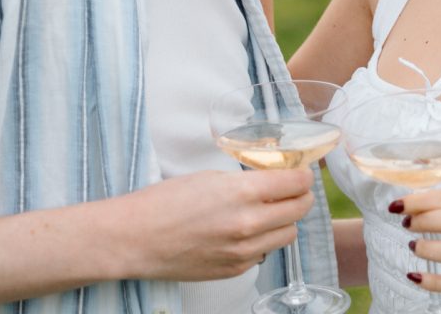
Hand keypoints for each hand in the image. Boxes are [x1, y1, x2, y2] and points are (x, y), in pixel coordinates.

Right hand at [123, 168, 314, 281]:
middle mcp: (249, 225)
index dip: (304, 174)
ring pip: (288, 234)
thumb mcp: (212, 177)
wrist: (136, 239)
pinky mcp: (234, 270)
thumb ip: (247, 180)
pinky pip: (265, 252)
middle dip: (301, 195)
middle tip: (294, 187)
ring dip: (285, 220)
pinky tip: (247, 229)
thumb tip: (273, 179)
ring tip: (270, 209)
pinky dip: (264, 239)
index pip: (296, 182)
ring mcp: (243, 251)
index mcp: (243, 193)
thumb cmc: (167, 201)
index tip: (303, 170)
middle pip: (299, 209)